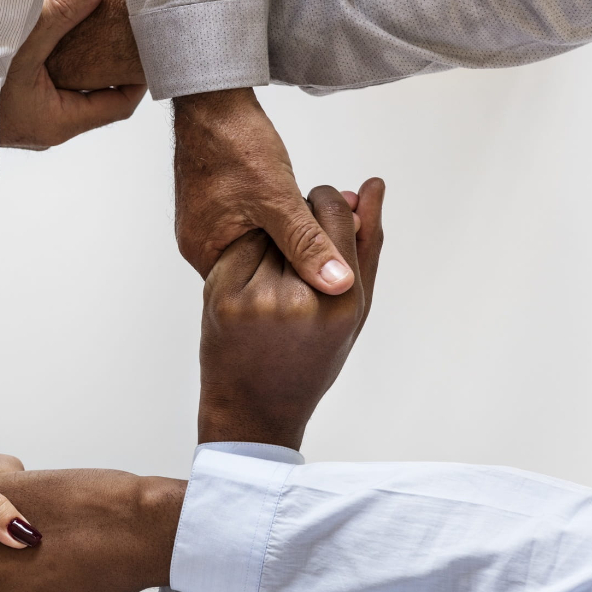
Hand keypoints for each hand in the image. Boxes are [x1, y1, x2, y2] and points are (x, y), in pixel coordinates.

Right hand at [0, 0, 145, 149]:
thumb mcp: (21, 51)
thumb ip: (59, 17)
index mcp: (61, 122)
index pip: (119, 105)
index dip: (138, 77)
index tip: (143, 49)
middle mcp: (50, 125)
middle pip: (97, 95)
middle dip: (109, 63)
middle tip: (121, 34)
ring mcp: (31, 119)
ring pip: (71, 87)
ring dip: (81, 60)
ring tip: (91, 29)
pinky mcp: (15, 110)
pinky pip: (46, 84)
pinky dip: (55, 61)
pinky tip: (53, 36)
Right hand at [175, 88, 355, 293]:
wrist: (212, 101)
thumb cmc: (235, 143)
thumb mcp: (278, 198)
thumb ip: (307, 243)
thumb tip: (338, 284)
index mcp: (204, 252)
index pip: (254, 288)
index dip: (292, 279)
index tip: (324, 266)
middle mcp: (199, 243)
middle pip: (257, 267)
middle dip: (295, 253)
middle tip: (333, 238)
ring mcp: (205, 223)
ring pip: (258, 244)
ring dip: (289, 232)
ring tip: (319, 219)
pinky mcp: (214, 205)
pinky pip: (251, 225)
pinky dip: (277, 218)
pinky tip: (296, 206)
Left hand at [199, 179, 385, 447]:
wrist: (253, 407)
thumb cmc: (312, 358)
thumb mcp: (353, 311)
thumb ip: (366, 245)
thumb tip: (372, 185)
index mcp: (341, 301)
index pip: (335, 215)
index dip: (328, 203)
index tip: (323, 207)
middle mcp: (299, 299)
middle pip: (298, 219)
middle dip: (299, 219)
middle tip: (295, 243)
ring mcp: (255, 298)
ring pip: (266, 232)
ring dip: (272, 236)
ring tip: (275, 275)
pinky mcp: (219, 296)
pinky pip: (237, 250)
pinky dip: (245, 255)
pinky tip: (249, 283)